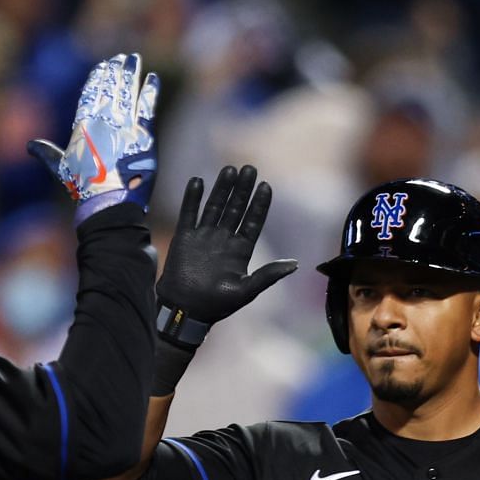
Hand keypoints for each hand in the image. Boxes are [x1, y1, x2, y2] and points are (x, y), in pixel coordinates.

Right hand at [28, 53, 158, 219]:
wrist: (108, 201)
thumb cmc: (82, 187)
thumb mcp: (61, 168)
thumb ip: (48, 152)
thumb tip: (30, 145)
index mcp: (83, 125)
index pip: (90, 93)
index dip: (97, 77)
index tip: (103, 65)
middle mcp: (103, 120)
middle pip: (111, 87)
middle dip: (116, 70)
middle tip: (122, 57)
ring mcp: (124, 125)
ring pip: (128, 91)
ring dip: (131, 73)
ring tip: (134, 59)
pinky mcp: (144, 134)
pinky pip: (148, 106)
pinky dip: (150, 91)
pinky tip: (153, 78)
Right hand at [157, 165, 297, 330]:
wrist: (184, 311)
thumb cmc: (216, 305)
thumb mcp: (246, 291)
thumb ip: (268, 275)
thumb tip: (295, 264)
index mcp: (240, 251)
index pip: (253, 221)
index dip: (260, 205)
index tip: (266, 186)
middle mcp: (223, 240)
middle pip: (235, 208)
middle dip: (242, 189)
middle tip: (250, 168)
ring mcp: (204, 236)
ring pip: (214, 206)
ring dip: (221, 188)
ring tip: (229, 170)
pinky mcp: (184, 237)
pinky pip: (189, 213)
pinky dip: (192, 198)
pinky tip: (197, 181)